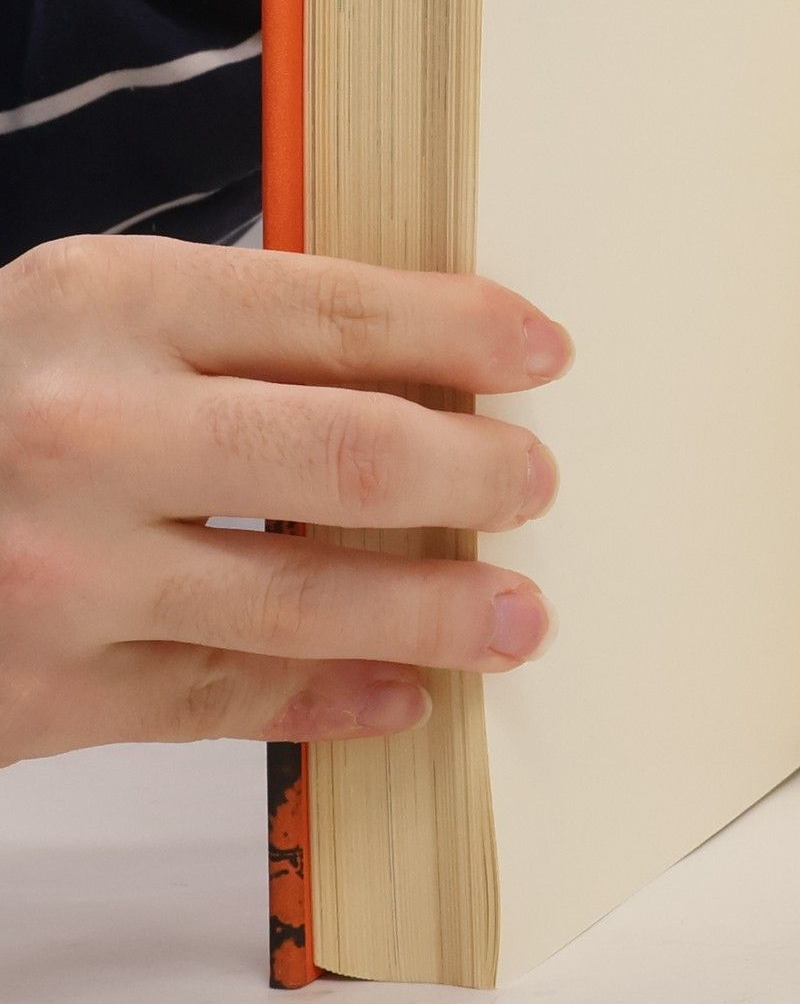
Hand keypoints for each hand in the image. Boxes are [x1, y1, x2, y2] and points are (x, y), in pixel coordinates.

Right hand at [0, 237, 569, 765]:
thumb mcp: (81, 315)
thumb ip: (229, 332)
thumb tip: (432, 369)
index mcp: (104, 302)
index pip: (337, 313)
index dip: (464, 333)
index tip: (544, 353)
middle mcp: (86, 431)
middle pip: (350, 455)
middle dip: (477, 475)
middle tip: (536, 484)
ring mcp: (60, 571)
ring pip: (306, 596)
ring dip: (437, 611)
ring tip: (517, 616)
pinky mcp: (38, 693)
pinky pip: (225, 701)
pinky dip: (333, 699)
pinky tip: (405, 698)